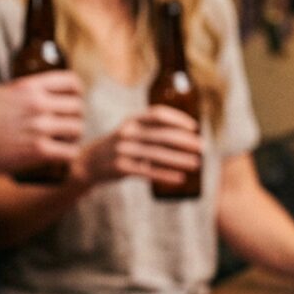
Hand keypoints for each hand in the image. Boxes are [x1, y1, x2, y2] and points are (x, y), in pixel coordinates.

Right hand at [0, 70, 82, 173]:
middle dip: (74, 116)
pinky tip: (62, 154)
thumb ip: (16, 89)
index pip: (71, 82)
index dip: (76, 92)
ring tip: (65, 140)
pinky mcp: (40, 150)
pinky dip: (69, 153)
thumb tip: (23, 88)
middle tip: (66, 124)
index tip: (73, 99)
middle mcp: (39, 104)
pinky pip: (70, 151)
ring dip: (73, 135)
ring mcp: (40, 127)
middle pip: (78, 107)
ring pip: (77, 128)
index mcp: (30, 87)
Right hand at [75, 104, 203, 190]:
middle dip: (186, 141)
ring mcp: (123, 151)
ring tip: (197, 164)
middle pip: (162, 135)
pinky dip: (166, 175)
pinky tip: (181, 178)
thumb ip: (154, 130)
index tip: (194, 127)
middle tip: (203, 147)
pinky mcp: (121, 168)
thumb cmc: (121, 145)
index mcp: (132, 121)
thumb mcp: (133, 131)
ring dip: (180, 159)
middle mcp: (127, 133)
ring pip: (158, 154)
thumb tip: (189, 135)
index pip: (157, 114)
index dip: (178, 118)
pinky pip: (148, 172)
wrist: (90, 162)